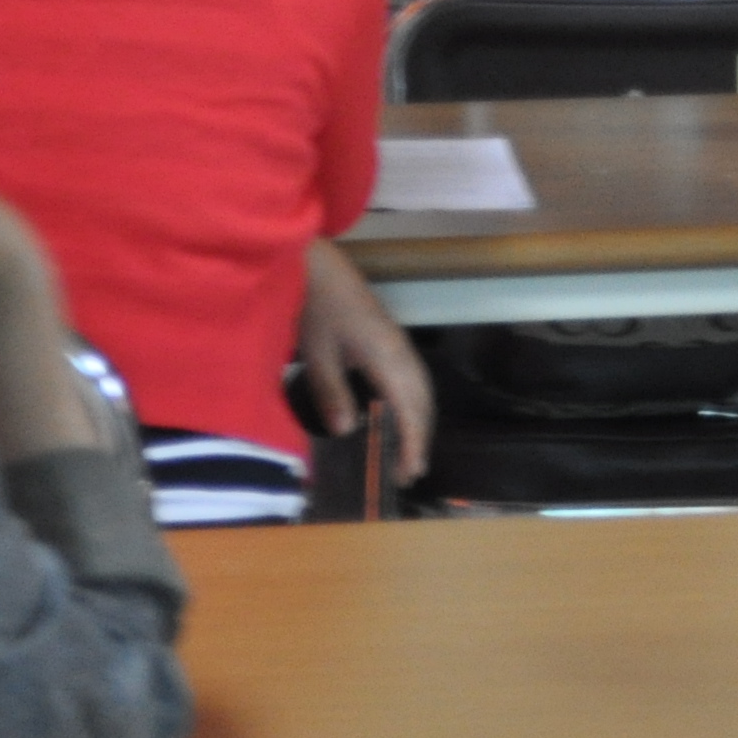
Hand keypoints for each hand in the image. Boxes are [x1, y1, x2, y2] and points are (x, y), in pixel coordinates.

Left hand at [296, 238, 432, 487]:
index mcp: (386, 354)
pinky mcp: (388, 339)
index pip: (409, 405)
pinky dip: (411, 403)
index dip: (412, 440)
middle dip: (420, 436)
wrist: (318, 264)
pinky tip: (395, 416)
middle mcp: (400, 350)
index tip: (409, 472)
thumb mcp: (316, 350)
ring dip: (418, 420)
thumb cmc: (315, 305)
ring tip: (408, 452)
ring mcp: (396, 343)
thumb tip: (347, 432)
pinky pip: (410, 378)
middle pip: (422, 398)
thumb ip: (331, 390)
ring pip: (420, 388)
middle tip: (410, 473)